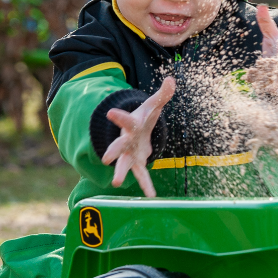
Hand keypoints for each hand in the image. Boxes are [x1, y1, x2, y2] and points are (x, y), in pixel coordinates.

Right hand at [101, 77, 175, 197]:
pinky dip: (146, 185)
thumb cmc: (144, 116)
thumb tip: (171, 80)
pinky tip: (151, 196)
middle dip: (113, 152)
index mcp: (131, 124)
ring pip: (124, 164)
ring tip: (116, 184)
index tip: (109, 113)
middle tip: (106, 158)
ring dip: (121, 173)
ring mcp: (129, 153)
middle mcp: (127, 140)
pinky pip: (141, 175)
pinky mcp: (136, 163)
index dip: (119, 117)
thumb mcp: (153, 105)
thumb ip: (162, 94)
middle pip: (118, 146)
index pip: (125, 120)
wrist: (136, 130)